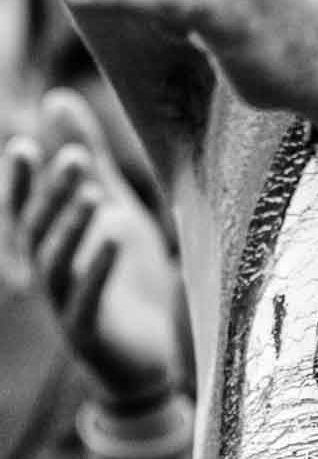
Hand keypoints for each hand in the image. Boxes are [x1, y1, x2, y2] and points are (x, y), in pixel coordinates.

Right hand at [4, 89, 180, 405]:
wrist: (156, 360)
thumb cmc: (132, 282)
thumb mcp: (115, 212)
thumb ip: (90, 162)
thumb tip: (57, 98)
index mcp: (51, 247)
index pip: (24, 210)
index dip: (20, 182)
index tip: (26, 146)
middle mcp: (49, 278)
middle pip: (37, 232)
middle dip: (52, 195)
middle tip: (74, 157)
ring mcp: (65, 309)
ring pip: (55, 265)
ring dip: (70, 226)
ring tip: (93, 192)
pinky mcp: (90, 336)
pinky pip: (87, 300)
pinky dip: (97, 268)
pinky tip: (113, 239)